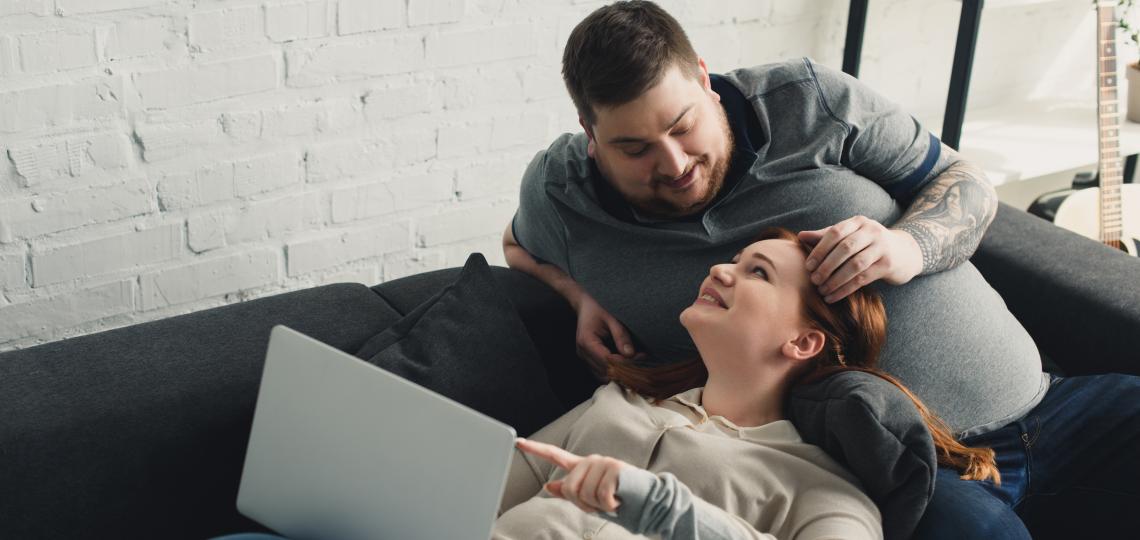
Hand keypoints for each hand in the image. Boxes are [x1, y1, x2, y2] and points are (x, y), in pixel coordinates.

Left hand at [515, 438, 625, 513]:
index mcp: (583, 466)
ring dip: (598, 506)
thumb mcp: (590, 497)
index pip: (555, 454)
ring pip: (584, 494)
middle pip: (569, 488)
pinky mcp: (614, 469)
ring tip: (612, 500)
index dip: (535, 449)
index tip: (518, 441)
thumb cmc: (619, 499)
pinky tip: (619, 501)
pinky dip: (609, 506)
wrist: (648, 501)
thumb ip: (569, 491)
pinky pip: (600, 497)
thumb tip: (548, 485)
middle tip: (601, 504)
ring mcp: (603, 463)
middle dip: (583, 504)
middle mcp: (591, 461)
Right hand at [574, 294, 640, 378]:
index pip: (606, 360)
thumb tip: (630, 354)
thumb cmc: (599, 308)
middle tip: (641, 361)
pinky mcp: (588, 360)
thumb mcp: (612, 318)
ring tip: (635, 363)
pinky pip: (601, 372)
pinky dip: (613, 371)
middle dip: (623, 370)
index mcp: (586, 341)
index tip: (641, 357)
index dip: (624, 363)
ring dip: (619, 373)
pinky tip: (626, 364)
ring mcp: (584, 358)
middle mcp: (582, 353)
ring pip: (602, 375)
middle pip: (604, 371)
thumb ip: (621, 335)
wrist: (586, 305)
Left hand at [798, 216, 922, 302]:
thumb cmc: (868, 244)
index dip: (819, 249)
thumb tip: (800, 236)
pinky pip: (863, 279)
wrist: (904, 252)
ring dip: (835, 280)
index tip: (808, 265)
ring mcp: (882, 248)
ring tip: (822, 290)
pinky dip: (845, 289)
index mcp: (858, 222)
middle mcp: (872, 231)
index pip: (835, 233)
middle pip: (845, 249)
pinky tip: (833, 297)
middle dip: (826, 266)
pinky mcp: (888, 265)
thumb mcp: (850, 236)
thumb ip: (826, 236)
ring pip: (855, 265)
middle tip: (813, 280)